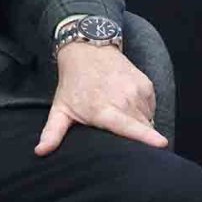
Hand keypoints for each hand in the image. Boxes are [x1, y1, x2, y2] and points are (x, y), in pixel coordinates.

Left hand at [35, 43, 166, 153]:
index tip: (161, 145)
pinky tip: (127, 106)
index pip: (129, 126)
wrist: (88, 49)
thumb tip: (40, 152)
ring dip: (139, 125)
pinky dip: (143, 112)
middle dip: (138, 140)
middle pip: (142, 129)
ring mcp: (137, 90)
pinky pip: (151, 108)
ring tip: (119, 116)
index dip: (146, 137)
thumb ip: (53, 132)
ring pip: (148, 120)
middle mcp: (124, 99)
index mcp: (104, 109)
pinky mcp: (147, 84)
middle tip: (120, 137)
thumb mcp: (61, 108)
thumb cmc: (74, 83)